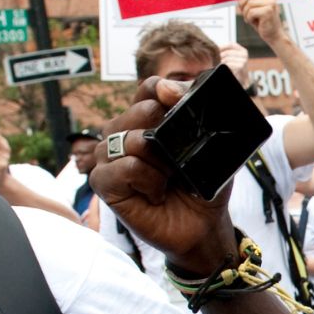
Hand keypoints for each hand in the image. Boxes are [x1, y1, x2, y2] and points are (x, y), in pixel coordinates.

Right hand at [90, 78, 237, 272]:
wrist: (203, 225)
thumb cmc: (202, 185)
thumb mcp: (209, 143)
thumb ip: (194, 110)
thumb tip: (168, 89)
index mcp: (146, 119)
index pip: (148, 88)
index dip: (165, 90)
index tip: (180, 101)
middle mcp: (123, 134)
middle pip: (139, 110)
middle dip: (168, 132)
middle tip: (179, 161)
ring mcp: (109, 157)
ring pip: (131, 139)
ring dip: (161, 160)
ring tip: (169, 179)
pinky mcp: (104, 183)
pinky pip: (127, 167)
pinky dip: (149, 179)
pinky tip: (156, 194)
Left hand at [218, 41, 249, 80]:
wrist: (242, 79)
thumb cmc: (236, 68)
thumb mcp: (233, 58)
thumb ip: (227, 52)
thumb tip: (215, 47)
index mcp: (243, 50)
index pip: (231, 45)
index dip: (222, 46)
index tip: (215, 49)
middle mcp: (244, 54)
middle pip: (228, 52)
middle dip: (220, 56)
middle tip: (215, 60)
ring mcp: (243, 60)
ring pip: (227, 59)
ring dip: (221, 62)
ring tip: (218, 65)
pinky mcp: (241, 66)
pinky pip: (228, 64)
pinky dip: (224, 67)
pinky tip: (224, 69)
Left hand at [237, 0, 287, 46]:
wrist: (273, 35)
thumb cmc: (262, 21)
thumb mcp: (254, 7)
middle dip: (242, 4)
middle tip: (244, 12)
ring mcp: (271, 4)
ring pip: (249, 3)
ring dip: (245, 13)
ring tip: (249, 18)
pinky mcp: (268, 12)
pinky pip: (251, 12)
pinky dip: (248, 18)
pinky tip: (253, 22)